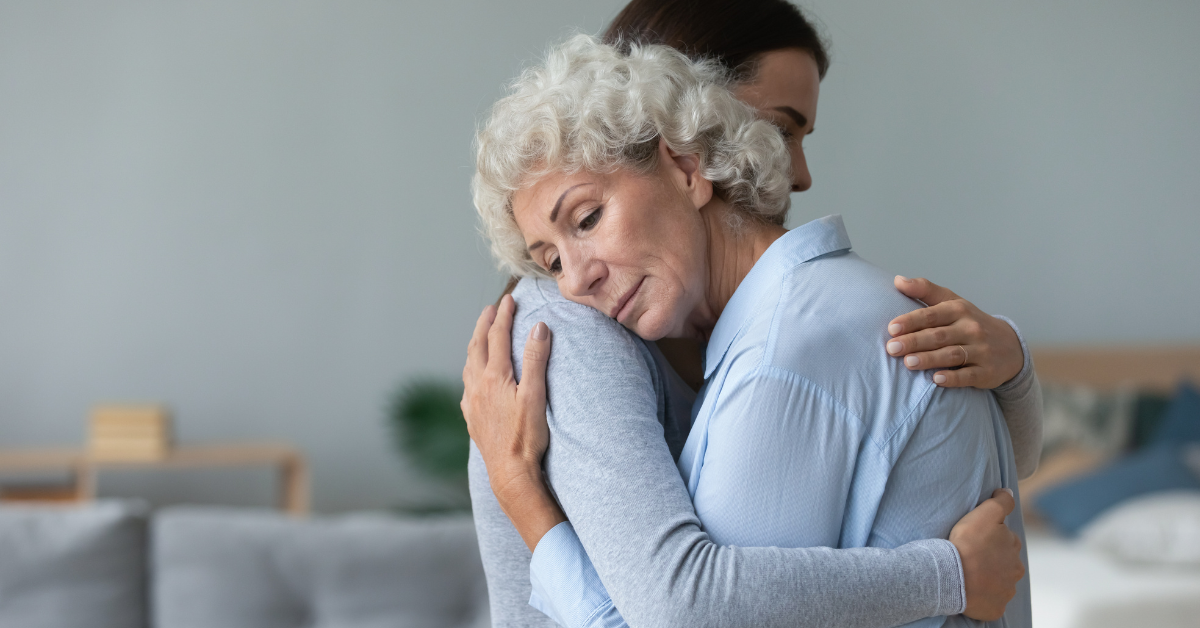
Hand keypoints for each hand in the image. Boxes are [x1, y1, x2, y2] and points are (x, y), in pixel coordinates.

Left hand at [461, 294, 564, 550]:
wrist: (509, 473)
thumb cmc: (526, 436)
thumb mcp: (536, 395)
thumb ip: (536, 360)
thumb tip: (539, 327)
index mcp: (494, 377)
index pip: (497, 337)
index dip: (504, 316)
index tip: (509, 300)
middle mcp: (477, 386)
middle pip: (477, 346)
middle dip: (484, 325)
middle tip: (491, 309)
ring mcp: (471, 402)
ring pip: (468, 364)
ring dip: (476, 345)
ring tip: (482, 335)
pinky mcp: (472, 417)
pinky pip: (467, 384)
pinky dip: (472, 369)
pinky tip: (475, 376)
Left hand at [885, 276, 1023, 388]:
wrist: (1010, 346)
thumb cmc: (970, 323)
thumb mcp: (952, 302)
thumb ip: (925, 290)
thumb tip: (898, 280)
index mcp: (959, 310)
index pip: (932, 314)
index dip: (911, 321)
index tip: (892, 328)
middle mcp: (971, 329)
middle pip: (938, 335)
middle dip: (914, 341)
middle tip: (891, 348)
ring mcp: (981, 350)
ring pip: (952, 354)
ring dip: (929, 359)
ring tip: (908, 362)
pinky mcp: (986, 371)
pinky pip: (969, 375)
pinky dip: (953, 377)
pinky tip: (936, 379)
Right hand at [950, 488, 1024, 621]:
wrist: (953, 576)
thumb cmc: (968, 544)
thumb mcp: (985, 514)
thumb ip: (1001, 502)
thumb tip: (1008, 492)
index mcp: (1013, 550)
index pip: (1006, 541)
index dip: (992, 539)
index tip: (977, 539)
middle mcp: (1014, 572)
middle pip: (1004, 564)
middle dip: (992, 560)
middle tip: (972, 557)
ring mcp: (1005, 592)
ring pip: (998, 583)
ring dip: (988, 579)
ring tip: (969, 574)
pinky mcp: (995, 608)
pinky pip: (991, 602)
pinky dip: (983, 597)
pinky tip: (970, 590)